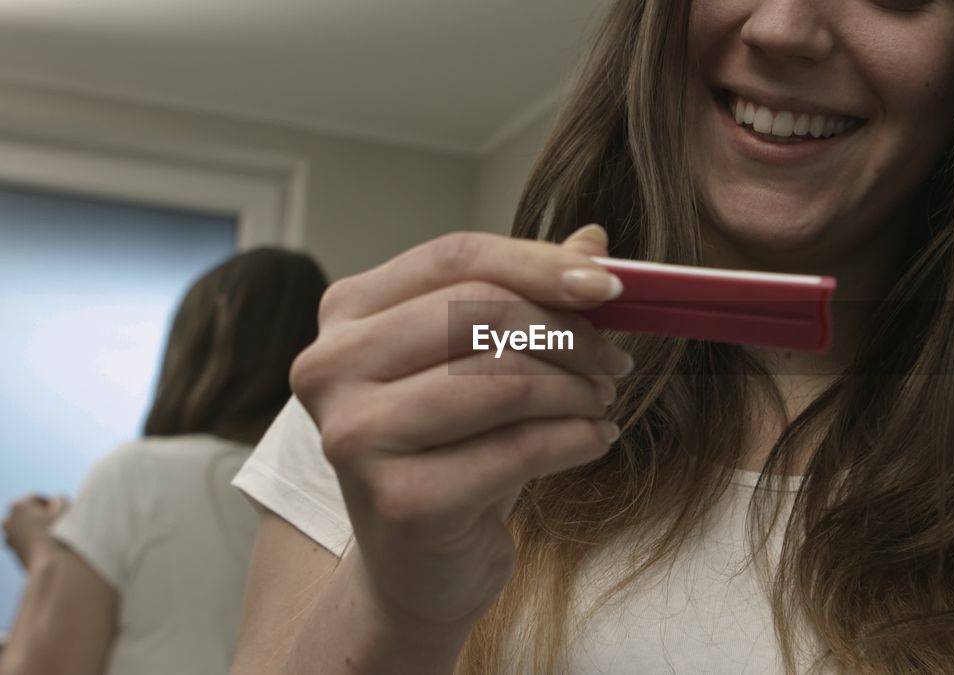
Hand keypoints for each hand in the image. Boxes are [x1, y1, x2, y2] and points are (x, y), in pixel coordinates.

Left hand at [3, 495, 67, 569]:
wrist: (50, 565)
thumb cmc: (57, 533)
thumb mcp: (64, 507)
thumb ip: (59, 499)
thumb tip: (55, 503)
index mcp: (18, 506)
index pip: (37, 499)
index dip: (53, 504)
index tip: (64, 511)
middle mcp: (9, 521)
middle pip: (30, 514)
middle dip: (43, 516)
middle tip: (61, 523)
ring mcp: (10, 538)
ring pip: (28, 528)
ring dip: (40, 529)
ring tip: (57, 536)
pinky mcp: (15, 553)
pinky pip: (28, 541)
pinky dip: (37, 541)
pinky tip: (51, 547)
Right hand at [290, 225, 629, 634]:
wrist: (419, 569)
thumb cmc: (453, 453)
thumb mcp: (486, 365)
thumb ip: (529, 298)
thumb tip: (595, 242)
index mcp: (347, 314)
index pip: (454, 257)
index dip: (539, 263)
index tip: (610, 286)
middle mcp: (331, 367)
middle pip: (480, 311)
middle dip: (568, 334)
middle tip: (614, 361)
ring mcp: (356, 435)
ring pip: (504, 379)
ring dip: (578, 389)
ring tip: (601, 402)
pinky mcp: (399, 500)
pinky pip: (520, 448)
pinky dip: (577, 438)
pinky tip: (594, 439)